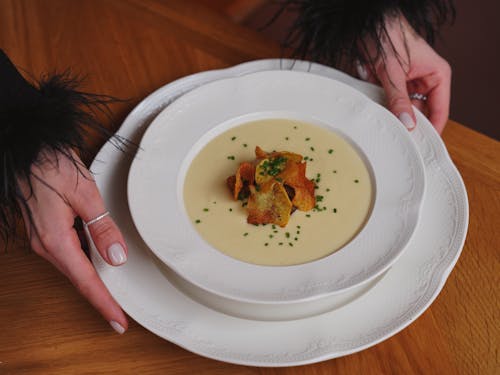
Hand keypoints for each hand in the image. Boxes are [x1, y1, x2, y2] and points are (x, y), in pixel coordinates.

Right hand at [18, 149, 127, 333]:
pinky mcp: (47, 230)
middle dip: (100, 297)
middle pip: (79, 278)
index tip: (118, 321)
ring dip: (93, 280)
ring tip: (113, 294)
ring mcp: (44, 238)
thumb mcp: (85, 195)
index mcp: (56, 240)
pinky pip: (70, 252)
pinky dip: (86, 261)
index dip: (104, 303)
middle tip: (118, 314)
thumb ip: (102, 227)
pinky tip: (99, 262)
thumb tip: (116, 256)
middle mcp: (47, 244)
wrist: (29, 151)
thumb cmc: (51, 167)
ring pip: (75, 266)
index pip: (85, 281)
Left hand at [356, 14, 451, 133]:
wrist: (367, 21)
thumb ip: (398, 99)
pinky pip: (387, 100)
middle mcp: (425, 80)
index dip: (431, 130)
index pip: (440, 111)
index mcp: (437, 75)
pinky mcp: (391, 82)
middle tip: (396, 137)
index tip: (421, 146)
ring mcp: (408, 82)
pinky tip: (373, 102)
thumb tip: (407, 124)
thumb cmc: (387, 34)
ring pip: (400, 107)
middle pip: (419, 112)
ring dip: (389, 110)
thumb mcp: (392, 71)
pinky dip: (379, 102)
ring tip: (381, 113)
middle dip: (405, 120)